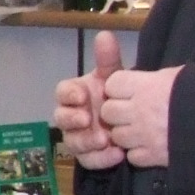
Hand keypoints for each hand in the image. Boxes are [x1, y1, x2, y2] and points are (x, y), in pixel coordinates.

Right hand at [54, 30, 126, 169]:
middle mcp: (71, 117)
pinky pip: (88, 160)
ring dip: (86, 141)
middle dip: (72, 120)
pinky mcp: (88, 156)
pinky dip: (101, 159)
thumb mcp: (114, 76)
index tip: (82, 95)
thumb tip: (105, 34)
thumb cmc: (116, 95)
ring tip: (105, 139)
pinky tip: (117, 155)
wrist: (133, 119)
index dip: (68, 95)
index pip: (61, 93)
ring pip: (72, 142)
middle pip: (61, 119)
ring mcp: (78, 137)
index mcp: (74, 95)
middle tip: (88, 119)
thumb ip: (108, 59)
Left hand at [97, 61, 182, 167]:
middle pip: (108, 111)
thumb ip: (158, 79)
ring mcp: (144, 136)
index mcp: (146, 86)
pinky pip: (132, 156)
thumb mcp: (182, 76)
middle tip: (133, 112)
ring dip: (127, 134)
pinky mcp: (153, 157)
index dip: (119, 87)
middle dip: (117, 112)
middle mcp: (139, 111)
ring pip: (117, 136)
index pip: (112, 84)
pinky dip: (138, 153)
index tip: (129, 91)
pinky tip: (151, 146)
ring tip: (143, 131)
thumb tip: (148, 81)